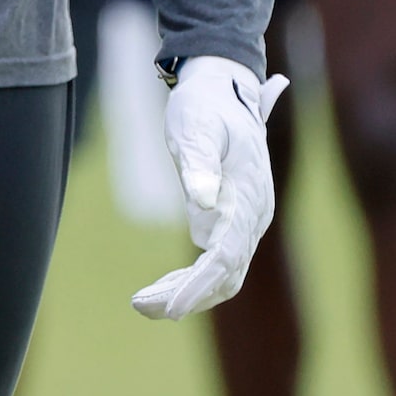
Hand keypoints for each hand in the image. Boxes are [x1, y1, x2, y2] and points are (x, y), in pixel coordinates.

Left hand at [132, 56, 289, 319]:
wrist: (221, 88)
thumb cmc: (204, 107)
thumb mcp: (194, 128)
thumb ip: (200, 164)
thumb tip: (203, 204)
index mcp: (248, 195)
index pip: (227, 254)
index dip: (199, 284)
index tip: (171, 307)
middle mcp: (254, 214)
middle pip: (225, 272)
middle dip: (186, 296)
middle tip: (140, 307)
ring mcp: (246, 220)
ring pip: (222, 274)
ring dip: (186, 293)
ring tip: (140, 305)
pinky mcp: (233, 221)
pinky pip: (216, 261)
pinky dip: (189, 279)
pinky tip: (158, 289)